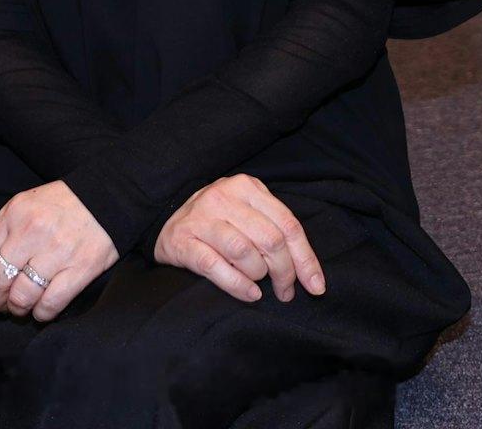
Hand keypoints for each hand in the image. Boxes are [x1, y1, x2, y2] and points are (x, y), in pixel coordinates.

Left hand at [0, 180, 117, 323]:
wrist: (110, 196)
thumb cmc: (62, 205)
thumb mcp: (25, 205)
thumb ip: (3, 233)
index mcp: (14, 215)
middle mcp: (32, 232)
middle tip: (1, 305)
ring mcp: (58, 251)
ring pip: (21, 297)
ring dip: (17, 309)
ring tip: (22, 307)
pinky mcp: (81, 268)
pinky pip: (50, 303)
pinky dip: (41, 314)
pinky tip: (41, 311)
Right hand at [150, 173, 325, 303]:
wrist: (166, 223)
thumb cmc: (217, 222)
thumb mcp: (246, 213)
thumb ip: (274, 229)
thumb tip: (307, 269)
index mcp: (247, 187)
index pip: (288, 224)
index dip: (305, 258)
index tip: (316, 286)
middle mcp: (224, 197)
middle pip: (270, 239)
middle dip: (285, 272)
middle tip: (286, 292)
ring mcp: (201, 218)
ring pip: (244, 251)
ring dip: (259, 276)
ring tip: (260, 286)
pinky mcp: (182, 241)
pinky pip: (215, 266)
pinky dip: (237, 284)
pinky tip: (249, 294)